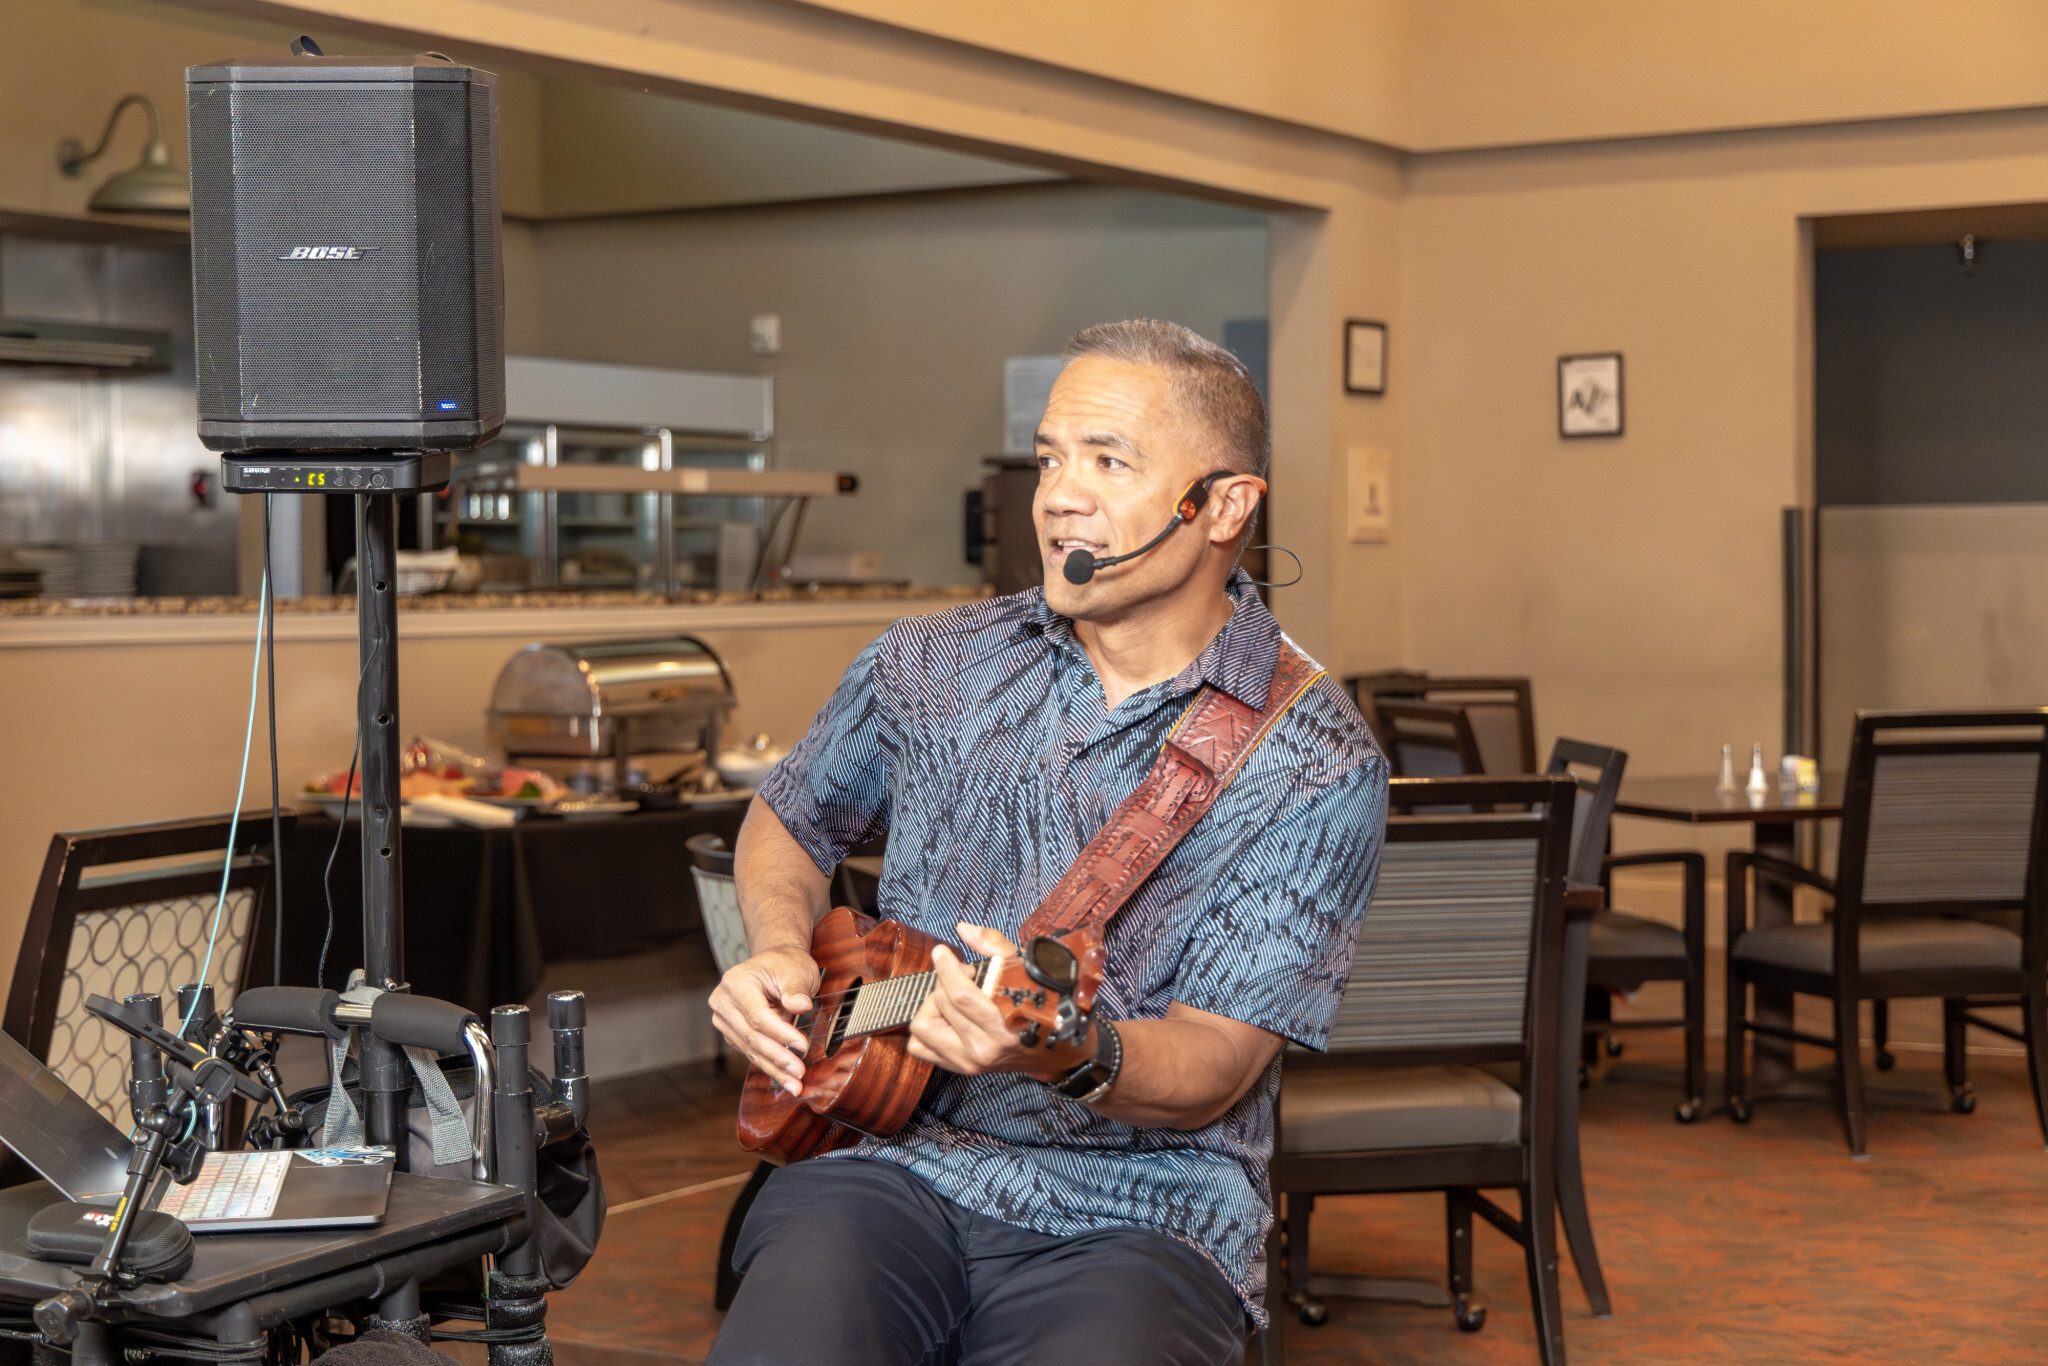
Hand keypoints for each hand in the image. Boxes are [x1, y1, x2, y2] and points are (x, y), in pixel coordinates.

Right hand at [710, 945, 820, 1095]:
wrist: (775, 965)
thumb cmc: (785, 965)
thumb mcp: (795, 969)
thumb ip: (796, 988)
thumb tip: (801, 1006)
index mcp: (736, 982)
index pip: (757, 1015)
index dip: (780, 1033)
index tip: (802, 1045)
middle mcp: (723, 1002)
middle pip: (751, 1036)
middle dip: (778, 1057)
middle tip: (799, 1072)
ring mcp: (725, 1020)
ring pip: (750, 1050)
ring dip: (774, 1069)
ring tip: (796, 1084)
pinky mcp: (732, 1034)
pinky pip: (751, 1053)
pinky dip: (770, 1066)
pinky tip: (786, 1078)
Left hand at [906, 923, 1079, 1082]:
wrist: (1051, 1053)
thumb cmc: (1042, 1009)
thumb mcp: (1026, 972)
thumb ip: (994, 946)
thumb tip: (963, 929)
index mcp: (1004, 1027)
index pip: (960, 995)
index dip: (946, 968)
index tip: (941, 952)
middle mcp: (983, 1049)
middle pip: (942, 1004)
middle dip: (947, 980)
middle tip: (965, 976)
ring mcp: (968, 1062)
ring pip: (922, 1026)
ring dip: (932, 1006)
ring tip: (952, 999)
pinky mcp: (957, 1068)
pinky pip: (919, 1046)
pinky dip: (926, 1028)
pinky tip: (944, 1017)